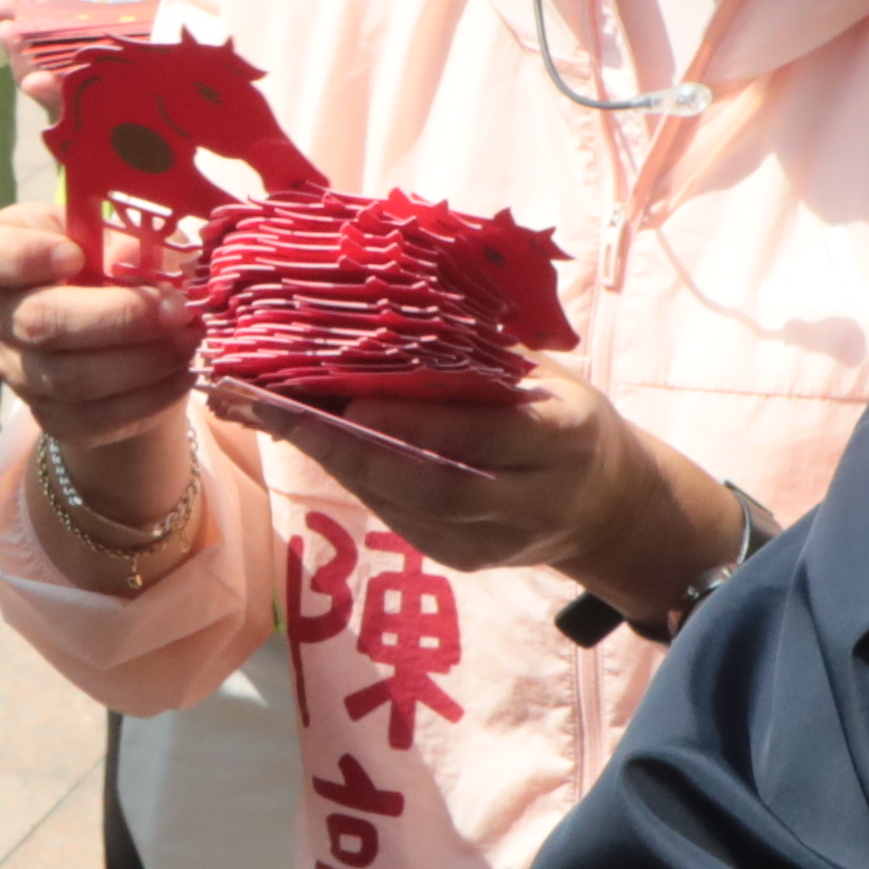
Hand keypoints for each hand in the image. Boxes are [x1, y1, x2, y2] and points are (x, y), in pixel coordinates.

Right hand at [0, 201, 197, 459]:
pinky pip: (93, 419)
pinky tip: (183, 374)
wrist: (120, 323)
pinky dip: (147, 398)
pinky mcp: (48, 414)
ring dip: (142, 361)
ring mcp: (14, 368)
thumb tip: (144, 259)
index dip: (17, 256)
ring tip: (190, 339)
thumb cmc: (108, 256)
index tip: (73, 253)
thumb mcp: (112, 231)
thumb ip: (123, 238)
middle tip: (177, 307)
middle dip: (118, 317)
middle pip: (37, 322)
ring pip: (69, 378)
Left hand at [219, 359, 719, 606]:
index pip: (477, 436)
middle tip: (269, 405)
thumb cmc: (565, 417)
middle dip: (344, 447)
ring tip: (261, 411)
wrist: (607, 506)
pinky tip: (304, 438)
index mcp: (561, 440)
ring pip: (400, 507)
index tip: (344, 394)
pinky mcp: (462, 561)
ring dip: (329, 459)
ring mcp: (493, 543)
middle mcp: (529, 502)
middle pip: (428, 486)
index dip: (410, 421)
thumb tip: (384, 308)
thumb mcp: (544, 377)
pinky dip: (349, 474)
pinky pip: (395, 517)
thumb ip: (478, 358)